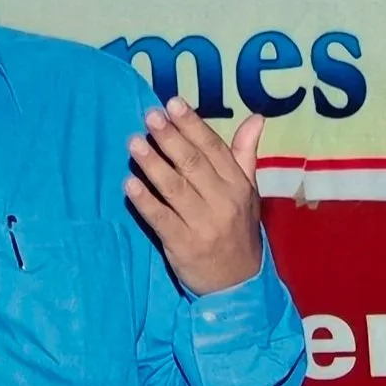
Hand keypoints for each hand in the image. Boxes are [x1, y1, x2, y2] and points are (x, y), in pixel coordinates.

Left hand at [124, 97, 265, 295]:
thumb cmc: (238, 230)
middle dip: (170, 138)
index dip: (192, 125)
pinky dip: (145, 201)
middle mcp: (223, 202)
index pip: (213, 148)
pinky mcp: (184, 245)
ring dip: (152, 164)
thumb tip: (256, 118)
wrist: (238, 283)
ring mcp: (203, 225)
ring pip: (175, 188)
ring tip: (134, 143)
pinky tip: (129, 184)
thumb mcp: (249, 192)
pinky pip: (161, 219)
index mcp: (238, 185)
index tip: (173, 103)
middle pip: (193, 164)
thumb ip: (245, 154)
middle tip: (149, 116)